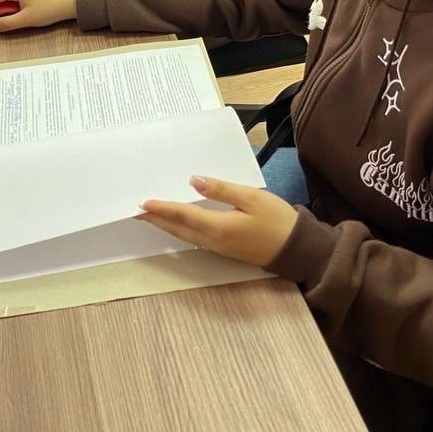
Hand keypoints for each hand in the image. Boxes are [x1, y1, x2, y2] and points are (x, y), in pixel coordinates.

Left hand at [139, 175, 298, 266]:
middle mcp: (213, 240)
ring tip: (149, 214)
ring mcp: (218, 247)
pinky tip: (176, 221)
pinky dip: (179, 229)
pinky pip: (194, 238)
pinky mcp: (224, 249)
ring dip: (165, 225)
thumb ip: (222, 190)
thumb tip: (194, 181)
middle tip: (135, 210)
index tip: (142, 203)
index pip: (183, 215)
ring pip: (184, 235)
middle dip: (156, 219)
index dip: (162, 208)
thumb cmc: (278, 220)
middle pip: (178, 228)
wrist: (297, 250)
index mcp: (219, 227)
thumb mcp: (252, 198)